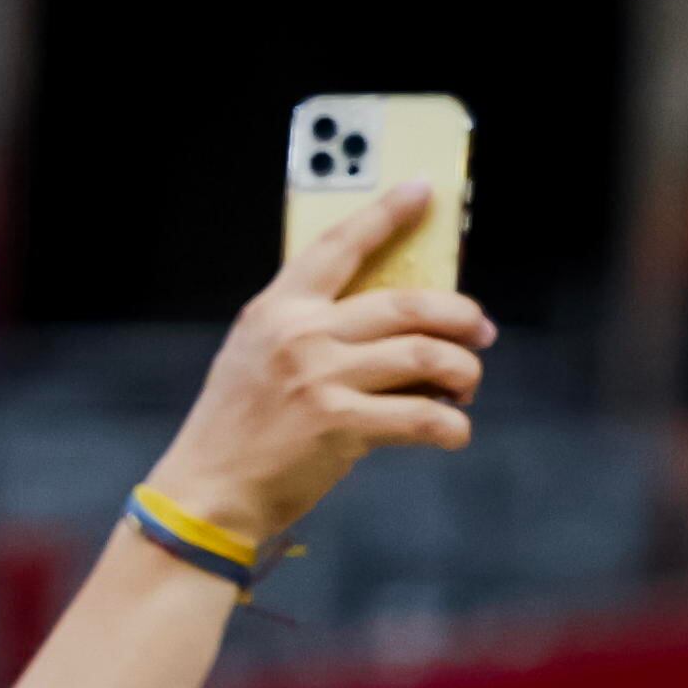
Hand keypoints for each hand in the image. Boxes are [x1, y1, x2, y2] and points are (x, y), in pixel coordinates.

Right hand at [138, 186, 495, 548]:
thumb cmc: (234, 432)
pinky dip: (449, 425)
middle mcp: (301, 335)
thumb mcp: (255, 358)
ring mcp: (321, 379)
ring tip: (465, 385)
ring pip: (425, 355)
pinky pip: (420, 416)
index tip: (422, 192)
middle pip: (409, 304)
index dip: (386, 215)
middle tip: (481, 332)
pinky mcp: (340, 425)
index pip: (339, 247)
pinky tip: (452, 431)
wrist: (206, 495)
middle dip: (461, 316)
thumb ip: (306, 330)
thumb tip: (388, 323)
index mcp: (277, 311)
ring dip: (462, 370)